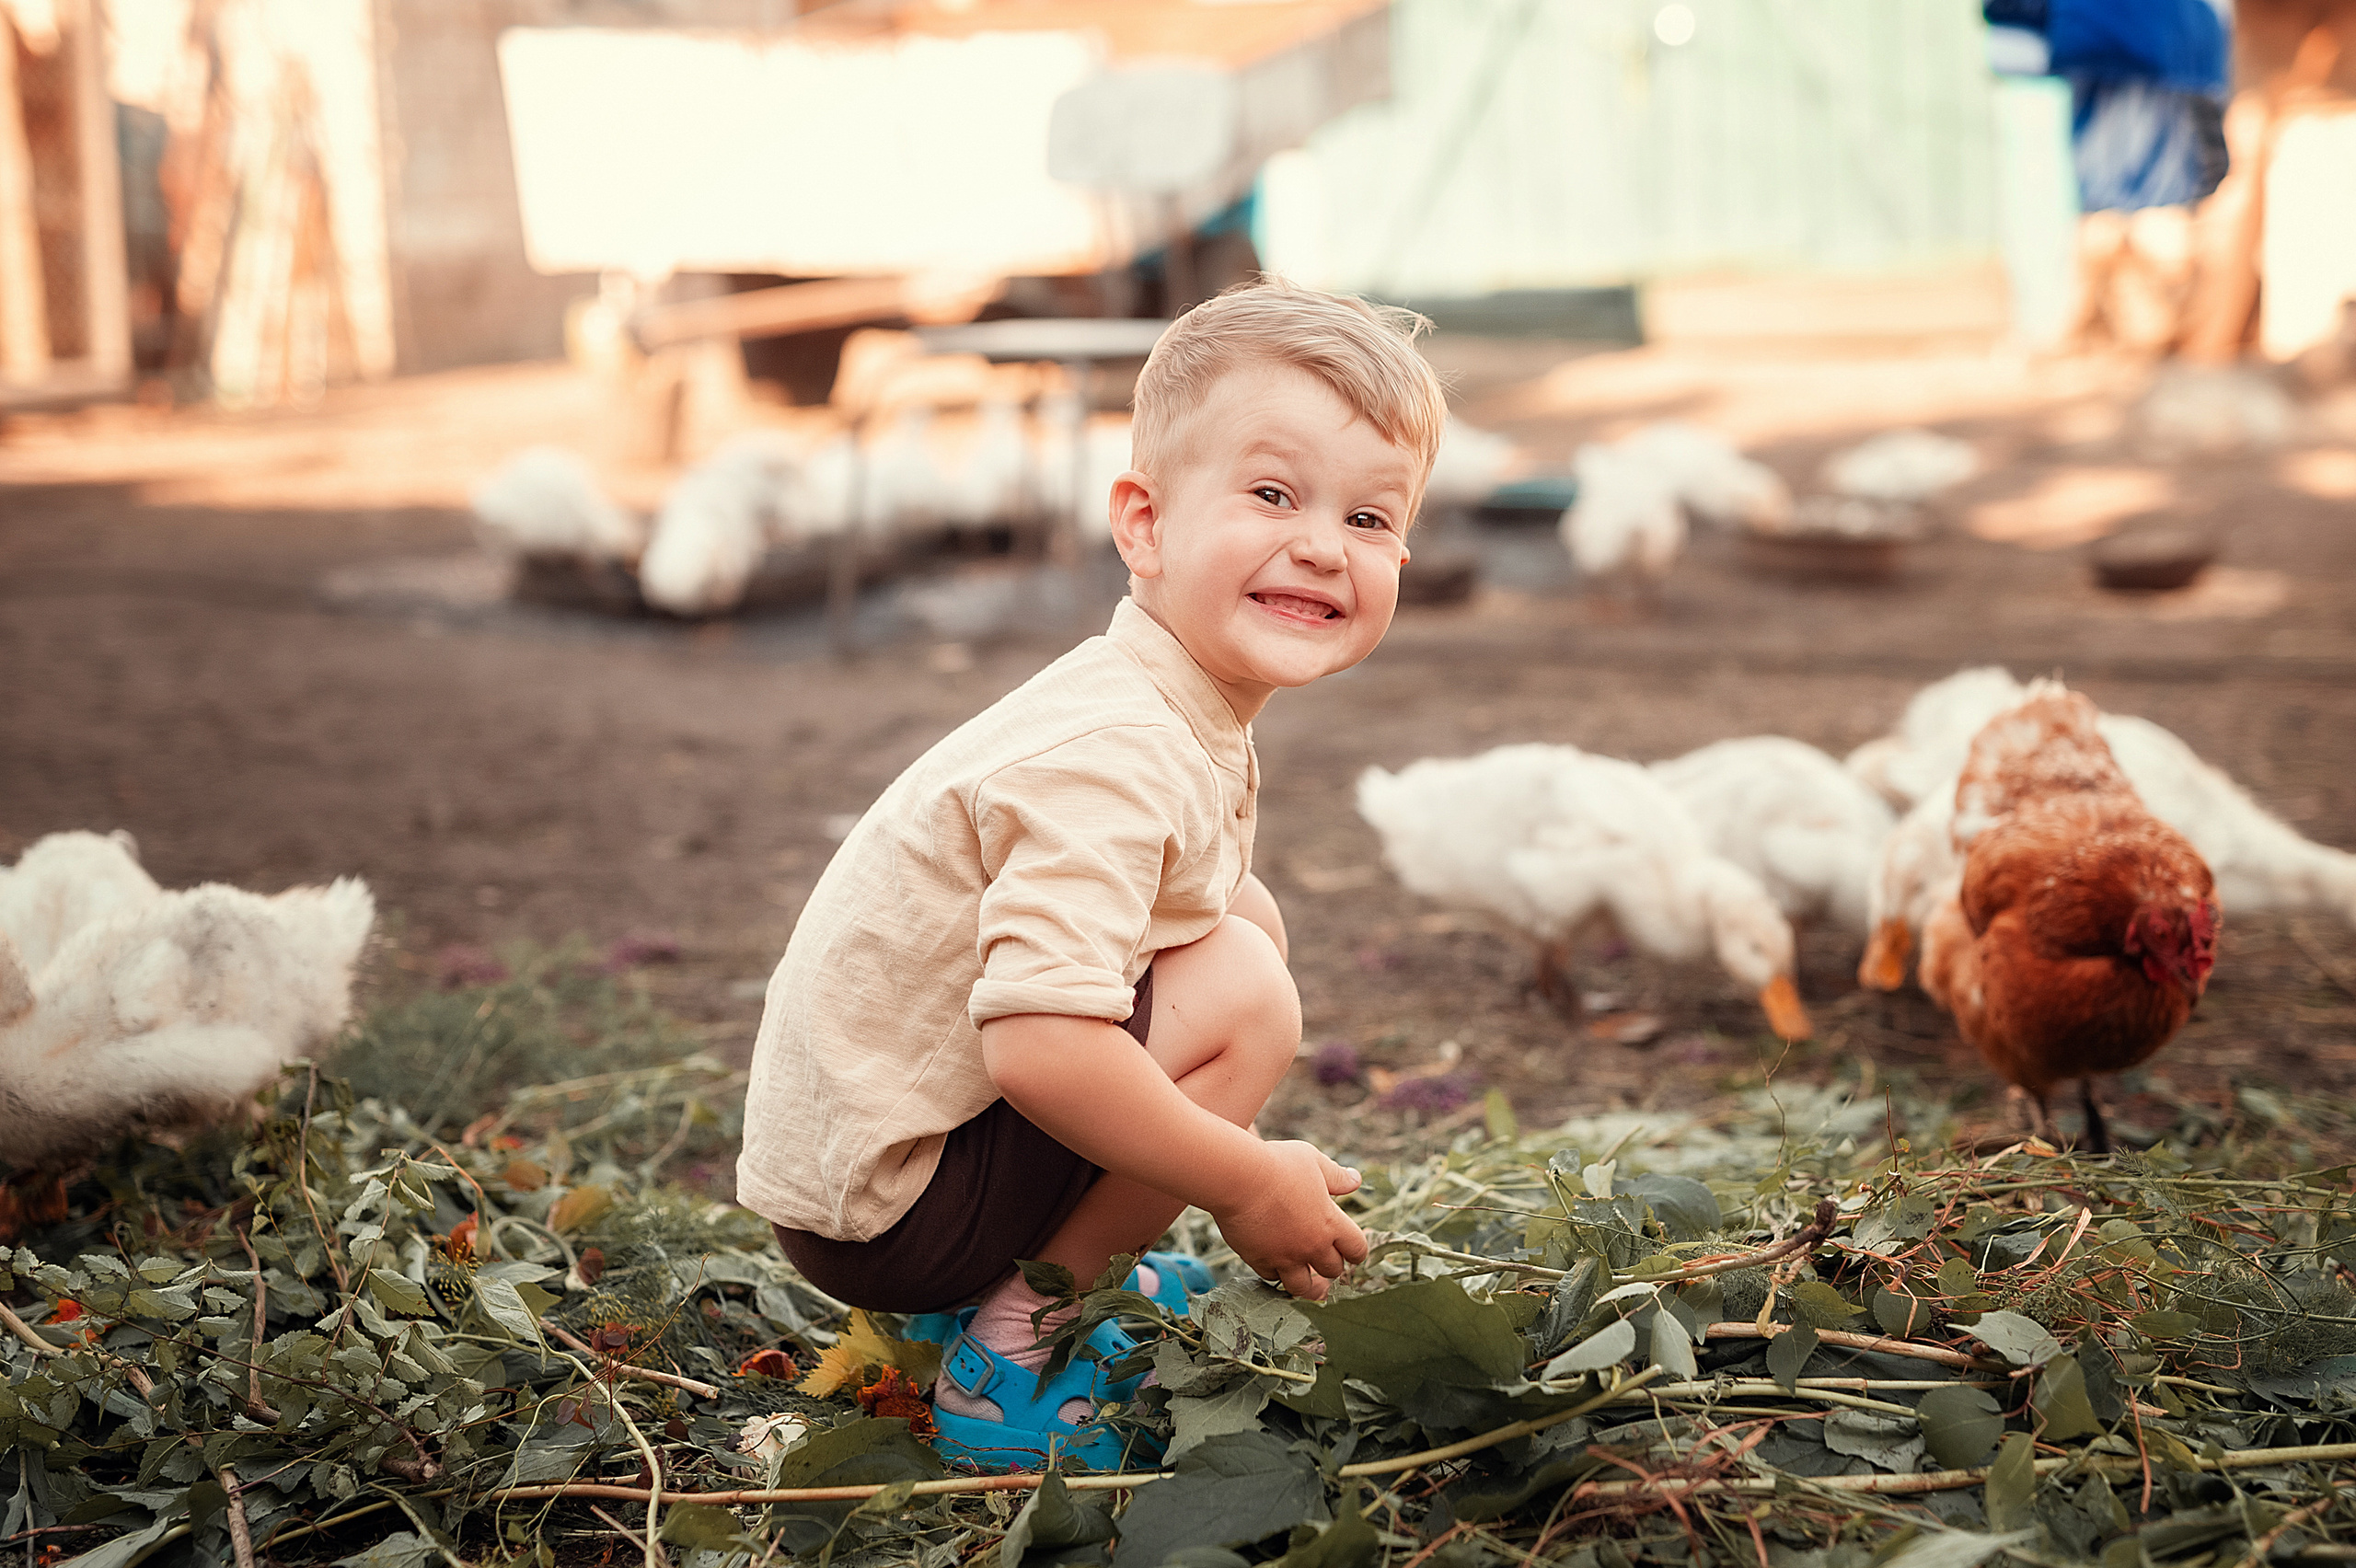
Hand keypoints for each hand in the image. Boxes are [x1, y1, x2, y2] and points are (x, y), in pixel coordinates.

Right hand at [1214, 1141, 1367, 1300]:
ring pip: (1305, 1288)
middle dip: (1331, 1266)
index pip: (1356, 1249)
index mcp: (1330, 1222)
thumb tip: (1355, 1180)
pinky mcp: (1260, 1260)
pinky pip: (1273, 1278)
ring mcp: (1285, 1256)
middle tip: (1325, 1261)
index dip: (1356, 1251)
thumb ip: (1336, 1176)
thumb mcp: (1313, 1161)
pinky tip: (1275, 1262)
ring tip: (1307, 1280)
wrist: (1238, 1178)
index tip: (1350, 1249)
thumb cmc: (1277, 1164)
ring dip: (1308, 1284)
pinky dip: (1275, 1272)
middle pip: (1333, 1271)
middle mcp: (1311, 1245)